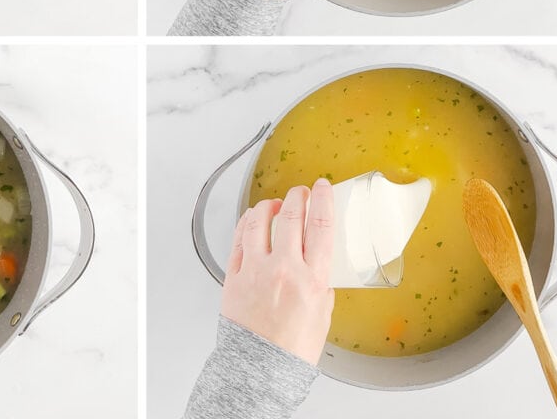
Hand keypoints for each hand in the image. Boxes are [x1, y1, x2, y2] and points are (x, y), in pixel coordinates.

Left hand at [221, 179, 335, 364]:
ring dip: (268, 206)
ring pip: (259, 222)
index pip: (320, 227)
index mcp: (311, 279)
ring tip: (274, 204)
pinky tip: (251, 220)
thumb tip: (317, 268)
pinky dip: (246, 224)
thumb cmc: (291, 349)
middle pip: (290, 217)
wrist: (260, 369)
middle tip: (300, 192)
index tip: (323, 188)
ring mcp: (255, 270)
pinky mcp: (233, 276)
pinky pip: (238, 240)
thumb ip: (320, 285)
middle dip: (297, 196)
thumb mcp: (322, 315)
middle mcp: (283, 270)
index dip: (323, 200)